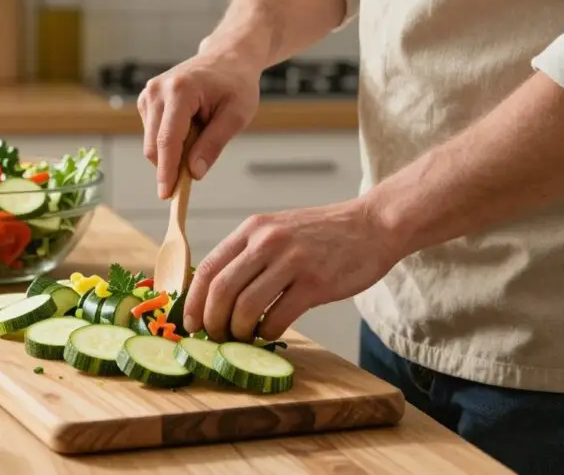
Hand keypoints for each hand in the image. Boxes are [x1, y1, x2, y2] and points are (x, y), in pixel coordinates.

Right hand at [137, 52, 259, 198]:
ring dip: (173, 151)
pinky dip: (169, 141)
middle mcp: (157, 90)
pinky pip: (152, 134)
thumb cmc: (235, 83)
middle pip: (154, 144)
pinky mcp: (146, 100)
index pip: (167, 139)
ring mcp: (148, 94)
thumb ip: (214, 144)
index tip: (166, 195)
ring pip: (151, 142)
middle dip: (171, 165)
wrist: (226, 58)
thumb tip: (193, 173)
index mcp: (180, 90)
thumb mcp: (237, 115)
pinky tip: (190, 127)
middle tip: (198, 168)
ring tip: (201, 132)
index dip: (167, 171)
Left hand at [183, 199, 403, 341]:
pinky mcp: (316, 283)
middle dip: (211, 321)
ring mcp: (292, 261)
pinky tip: (268, 332)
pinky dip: (266, 332)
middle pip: (220, 290)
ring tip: (241, 337)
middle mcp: (267, 242)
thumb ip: (247, 255)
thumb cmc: (321, 234)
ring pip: (245, 307)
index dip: (192, 301)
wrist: (373, 225)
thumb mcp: (276, 231)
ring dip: (237, 331)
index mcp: (252, 229)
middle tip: (214, 336)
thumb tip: (213, 293)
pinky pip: (278, 317)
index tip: (190, 322)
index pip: (207, 268)